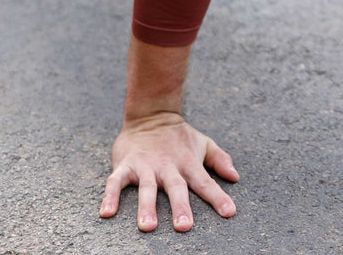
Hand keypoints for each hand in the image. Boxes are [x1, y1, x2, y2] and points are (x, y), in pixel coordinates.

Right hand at [99, 112, 238, 231]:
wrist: (151, 114)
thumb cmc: (180, 137)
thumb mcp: (203, 143)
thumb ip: (220, 160)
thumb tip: (236, 177)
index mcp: (188, 164)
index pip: (205, 182)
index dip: (217, 197)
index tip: (229, 212)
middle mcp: (168, 166)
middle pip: (176, 188)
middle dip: (180, 207)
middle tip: (184, 226)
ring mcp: (145, 166)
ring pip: (146, 188)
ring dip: (147, 206)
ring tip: (148, 226)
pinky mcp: (125, 164)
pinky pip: (115, 182)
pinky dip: (110, 196)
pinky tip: (107, 213)